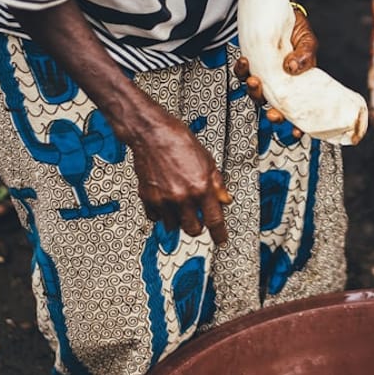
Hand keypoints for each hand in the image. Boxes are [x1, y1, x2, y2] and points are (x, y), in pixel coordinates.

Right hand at [130, 108, 232, 244]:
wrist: (152, 134)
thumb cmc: (180, 142)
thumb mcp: (208, 161)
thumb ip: (216, 184)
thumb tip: (225, 200)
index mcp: (201, 187)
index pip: (214, 220)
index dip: (219, 234)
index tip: (221, 240)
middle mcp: (182, 196)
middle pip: (193, 229)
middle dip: (198, 226)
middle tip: (199, 218)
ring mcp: (163, 199)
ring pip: (174, 226)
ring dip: (179, 220)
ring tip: (181, 204)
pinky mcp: (148, 198)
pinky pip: (156, 218)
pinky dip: (162, 214)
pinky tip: (166, 200)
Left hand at [233, 9, 316, 137]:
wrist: (282, 10)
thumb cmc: (298, 30)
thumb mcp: (308, 42)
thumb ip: (306, 56)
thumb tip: (292, 68)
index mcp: (296, 85)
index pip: (296, 111)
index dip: (295, 126)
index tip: (296, 133)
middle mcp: (278, 84)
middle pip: (273, 107)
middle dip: (272, 114)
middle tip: (273, 113)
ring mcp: (263, 76)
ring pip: (255, 94)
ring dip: (254, 92)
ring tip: (255, 81)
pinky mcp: (251, 64)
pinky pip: (242, 73)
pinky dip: (242, 70)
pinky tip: (245, 61)